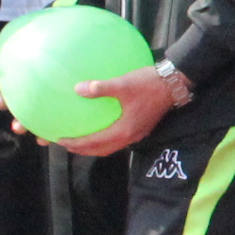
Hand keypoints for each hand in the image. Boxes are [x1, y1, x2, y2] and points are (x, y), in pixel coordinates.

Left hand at [61, 66, 178, 157]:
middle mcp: (130, 136)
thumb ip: (100, 88)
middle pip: (102, 150)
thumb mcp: (123, 84)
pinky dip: (105, 139)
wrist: (174, 84)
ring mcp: (137, 133)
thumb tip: (77, 89)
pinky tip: (101, 128)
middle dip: (83, 150)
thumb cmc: (149, 84)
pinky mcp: (141, 127)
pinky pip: (118, 139)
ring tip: (81, 142)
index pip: (95, 142)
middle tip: (67, 145)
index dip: (77, 143)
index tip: (60, 140)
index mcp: (124, 130)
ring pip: (111, 146)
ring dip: (95, 146)